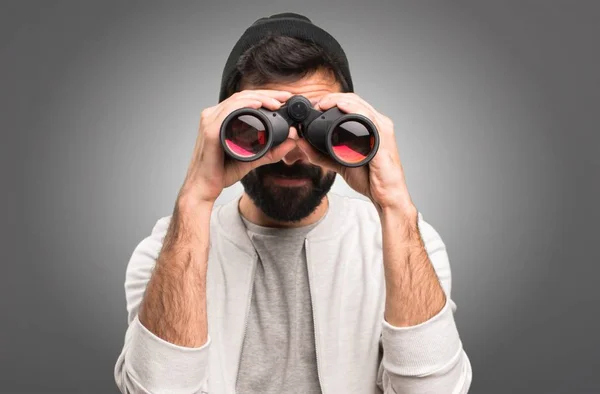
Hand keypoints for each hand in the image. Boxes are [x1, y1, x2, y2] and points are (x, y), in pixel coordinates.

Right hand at [179, 89, 296, 204]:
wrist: (204, 188)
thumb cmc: (221, 173)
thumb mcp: (252, 159)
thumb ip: (271, 151)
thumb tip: (292, 141)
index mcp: (221, 119)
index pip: (245, 100)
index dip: (266, 96)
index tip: (285, 98)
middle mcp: (214, 116)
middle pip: (243, 96)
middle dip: (267, 94)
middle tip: (286, 96)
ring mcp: (210, 121)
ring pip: (238, 100)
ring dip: (260, 98)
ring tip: (277, 102)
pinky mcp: (210, 130)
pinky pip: (228, 111)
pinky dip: (244, 105)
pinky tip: (258, 105)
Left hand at [296, 93, 415, 215]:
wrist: (385, 195)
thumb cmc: (370, 178)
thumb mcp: (339, 163)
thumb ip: (320, 154)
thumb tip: (301, 143)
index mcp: (370, 127)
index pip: (351, 105)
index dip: (332, 101)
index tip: (314, 105)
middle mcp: (378, 124)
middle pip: (354, 101)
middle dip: (333, 98)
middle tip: (315, 103)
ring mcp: (381, 130)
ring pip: (360, 105)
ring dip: (339, 100)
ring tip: (323, 103)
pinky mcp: (382, 138)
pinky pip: (368, 118)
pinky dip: (353, 109)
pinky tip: (340, 106)